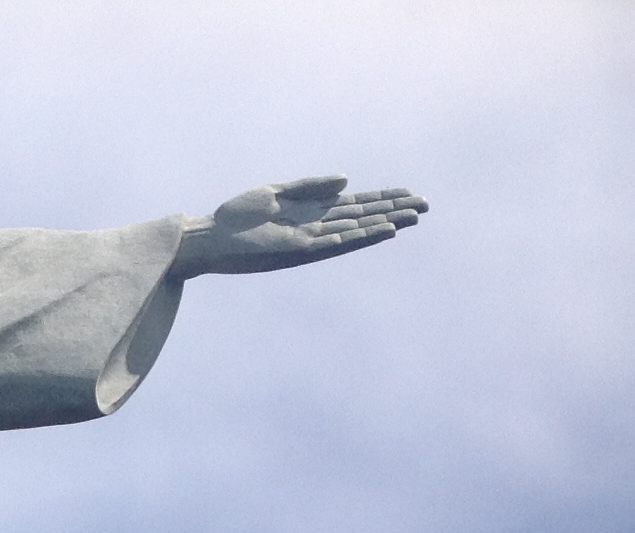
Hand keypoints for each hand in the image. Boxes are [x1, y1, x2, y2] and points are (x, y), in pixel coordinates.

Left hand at [175, 176, 424, 277]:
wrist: (209, 237)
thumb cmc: (236, 216)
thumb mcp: (275, 193)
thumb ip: (311, 186)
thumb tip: (347, 181)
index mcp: (311, 212)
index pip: (356, 204)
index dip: (384, 199)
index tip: (411, 194)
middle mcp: (316, 228)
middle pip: (363, 217)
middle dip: (393, 211)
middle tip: (426, 207)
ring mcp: (309, 240)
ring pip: (355, 231)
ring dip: (383, 224)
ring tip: (410, 220)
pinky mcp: (297, 250)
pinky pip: (335, 243)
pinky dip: (358, 236)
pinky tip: (380, 231)